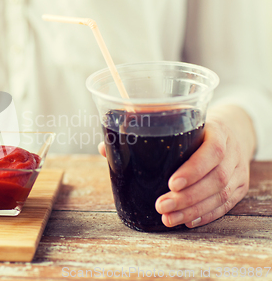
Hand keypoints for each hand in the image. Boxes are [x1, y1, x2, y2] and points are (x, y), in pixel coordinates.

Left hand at [98, 105, 254, 228]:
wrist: (234, 130)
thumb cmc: (196, 128)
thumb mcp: (178, 122)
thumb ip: (144, 133)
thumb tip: (104, 148)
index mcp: (217, 131)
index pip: (212, 150)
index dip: (194, 168)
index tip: (172, 182)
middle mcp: (233, 151)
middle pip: (215, 178)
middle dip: (187, 196)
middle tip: (161, 205)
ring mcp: (239, 171)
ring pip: (220, 195)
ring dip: (192, 209)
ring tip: (168, 218)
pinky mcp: (240, 186)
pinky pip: (226, 205)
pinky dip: (207, 215)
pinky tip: (188, 221)